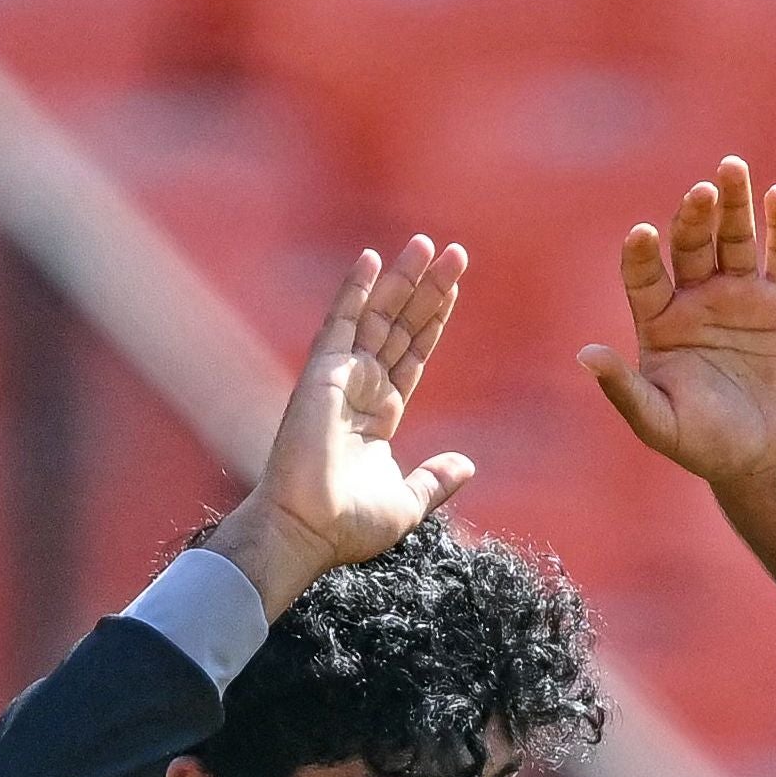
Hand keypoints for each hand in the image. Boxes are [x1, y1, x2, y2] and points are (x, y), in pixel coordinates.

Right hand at [211, 237, 473, 618]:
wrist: (308, 532)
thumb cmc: (349, 526)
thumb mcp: (408, 502)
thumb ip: (435, 479)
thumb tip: (466, 464)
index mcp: (380, 414)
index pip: (412, 354)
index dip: (433, 320)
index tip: (454, 286)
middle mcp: (360, 389)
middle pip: (401, 326)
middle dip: (427, 289)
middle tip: (455, 251)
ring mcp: (340, 378)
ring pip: (378, 316)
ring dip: (402, 279)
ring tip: (427, 244)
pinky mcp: (321, 375)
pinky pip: (341, 323)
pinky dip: (355, 290)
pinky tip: (373, 258)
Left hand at [580, 157, 775, 488]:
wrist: (767, 460)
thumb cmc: (706, 445)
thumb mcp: (659, 423)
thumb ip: (624, 390)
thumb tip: (584, 355)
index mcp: (659, 320)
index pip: (643, 274)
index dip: (641, 254)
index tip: (642, 236)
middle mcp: (696, 297)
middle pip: (691, 243)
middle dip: (693, 217)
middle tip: (699, 193)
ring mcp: (741, 294)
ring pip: (734, 236)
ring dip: (733, 202)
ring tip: (731, 168)